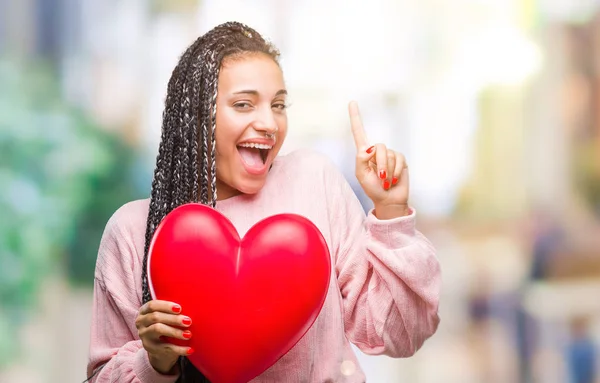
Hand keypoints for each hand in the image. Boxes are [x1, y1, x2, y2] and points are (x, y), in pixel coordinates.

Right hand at [135, 300, 192, 373]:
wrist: (160, 348)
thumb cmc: (166, 325)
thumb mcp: (165, 316)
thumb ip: (172, 311)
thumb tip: (192, 306)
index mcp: (144, 311)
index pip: (152, 305)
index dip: (166, 306)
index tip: (180, 308)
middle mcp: (141, 322)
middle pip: (156, 317)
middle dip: (173, 319)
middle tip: (188, 321)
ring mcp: (144, 336)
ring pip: (158, 330)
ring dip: (175, 332)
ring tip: (189, 334)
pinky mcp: (151, 349)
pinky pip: (166, 348)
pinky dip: (180, 349)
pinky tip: (190, 350)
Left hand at [348, 101, 409, 218]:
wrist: (388, 200)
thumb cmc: (373, 189)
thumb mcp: (361, 175)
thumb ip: (361, 160)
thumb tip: (370, 147)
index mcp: (364, 153)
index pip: (359, 132)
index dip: (355, 117)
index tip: (352, 101)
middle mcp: (376, 150)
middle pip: (378, 147)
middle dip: (380, 165)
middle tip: (380, 179)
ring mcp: (389, 154)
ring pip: (388, 155)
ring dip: (387, 171)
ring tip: (386, 181)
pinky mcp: (401, 159)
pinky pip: (398, 159)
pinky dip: (395, 172)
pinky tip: (394, 179)